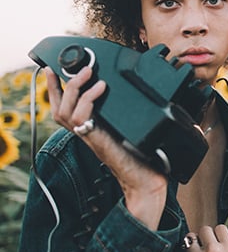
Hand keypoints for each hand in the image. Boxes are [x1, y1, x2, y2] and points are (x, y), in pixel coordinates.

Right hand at [45, 66, 167, 228]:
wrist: (148, 183)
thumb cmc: (145, 160)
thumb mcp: (131, 130)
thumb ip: (125, 115)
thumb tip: (130, 93)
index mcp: (91, 131)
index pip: (64, 109)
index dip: (56, 90)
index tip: (54, 70)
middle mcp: (87, 135)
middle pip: (58, 110)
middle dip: (61, 85)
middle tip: (79, 68)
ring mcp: (92, 140)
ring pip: (65, 113)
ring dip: (76, 88)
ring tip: (89, 74)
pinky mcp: (99, 143)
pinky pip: (82, 119)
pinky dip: (89, 100)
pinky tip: (101, 88)